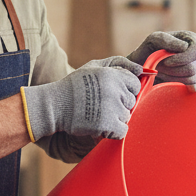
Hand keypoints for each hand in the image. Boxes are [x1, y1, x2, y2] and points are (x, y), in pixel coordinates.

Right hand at [21, 57, 141, 139]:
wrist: (55, 106)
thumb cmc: (75, 85)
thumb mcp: (94, 66)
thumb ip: (118, 64)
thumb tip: (141, 69)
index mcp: (112, 74)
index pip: (135, 84)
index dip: (125, 90)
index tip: (112, 93)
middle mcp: (114, 90)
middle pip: (131, 101)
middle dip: (120, 104)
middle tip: (101, 105)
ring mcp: (112, 108)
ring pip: (127, 116)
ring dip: (115, 118)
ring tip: (98, 114)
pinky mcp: (108, 124)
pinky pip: (123, 131)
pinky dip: (113, 132)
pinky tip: (101, 126)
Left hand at [128, 30, 195, 87]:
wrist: (145, 64)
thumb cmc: (150, 50)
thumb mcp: (154, 40)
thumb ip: (166, 40)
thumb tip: (185, 47)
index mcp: (192, 39)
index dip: (181, 59)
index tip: (166, 62)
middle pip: (193, 68)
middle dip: (173, 70)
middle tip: (160, 67)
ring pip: (192, 79)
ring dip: (172, 77)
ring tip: (161, 71)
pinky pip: (192, 87)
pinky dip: (177, 83)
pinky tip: (168, 77)